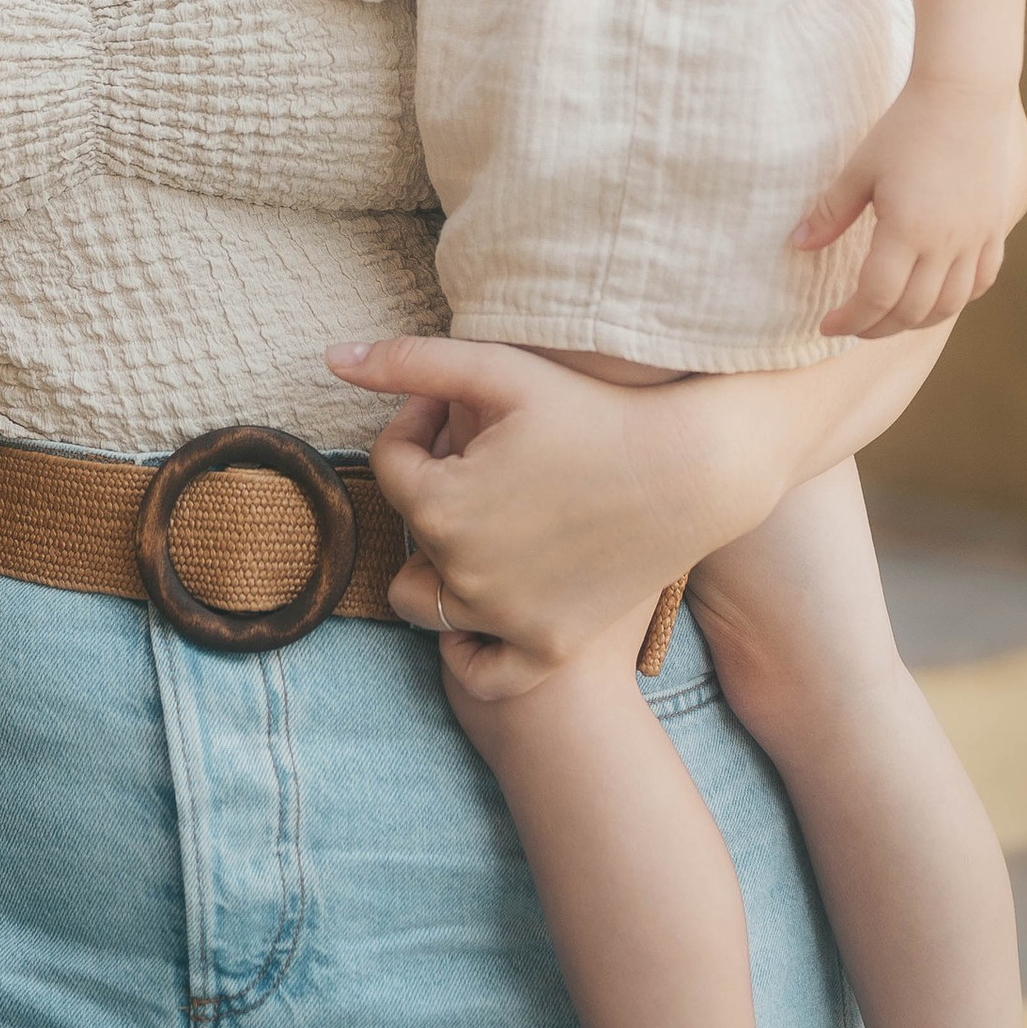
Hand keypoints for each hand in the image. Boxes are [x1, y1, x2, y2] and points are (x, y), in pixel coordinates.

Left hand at [326, 335, 721, 703]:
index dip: (424, 422)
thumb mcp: (499, 371)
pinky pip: (480, 669)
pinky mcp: (546, 648)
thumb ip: (409, 363)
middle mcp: (461, 573)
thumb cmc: (595, 411)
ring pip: (427, 602)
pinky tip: (493, 596)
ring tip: (494, 516)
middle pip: (412, 528)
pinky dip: (471, 646)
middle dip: (438, 485)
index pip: (392, 462)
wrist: (694, 470)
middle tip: (497, 451)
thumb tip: (332, 359)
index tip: (470, 405)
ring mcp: (503, 620)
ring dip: (442, 563)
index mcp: (439, 505)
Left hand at [791, 73, 1026, 337]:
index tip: (828, 324)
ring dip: (916, 320)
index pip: (877, 297)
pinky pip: (981, 281)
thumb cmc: (907, 127)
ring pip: (950, 305)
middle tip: (853, 325)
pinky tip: (937, 297)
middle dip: (877, 327)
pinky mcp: (995, 227)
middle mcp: (946, 243)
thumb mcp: (860, 168)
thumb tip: (798, 245)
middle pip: (912, 310)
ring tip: (890, 318)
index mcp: (907, 230)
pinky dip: (957, 299)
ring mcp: (976, 238)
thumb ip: (830, 212)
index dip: (850, 319)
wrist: (966, 96)